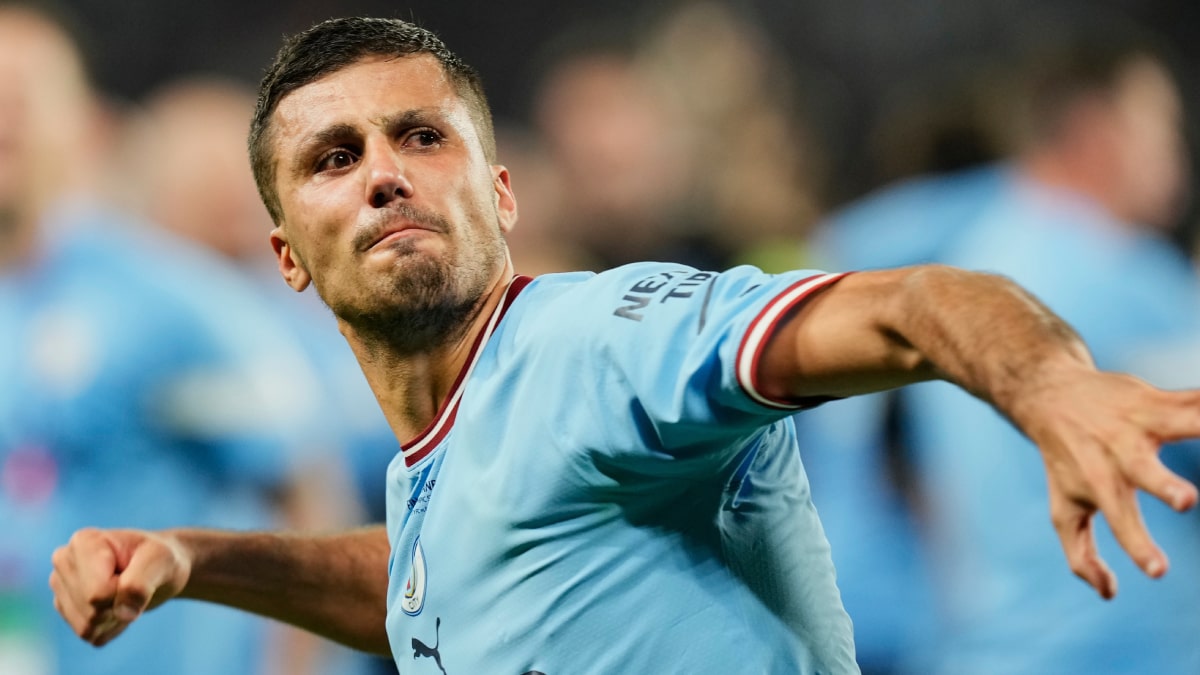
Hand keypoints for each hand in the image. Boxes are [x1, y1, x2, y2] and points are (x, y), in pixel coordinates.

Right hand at [49, 528, 191, 645]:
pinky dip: (110, 627)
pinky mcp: (65, 607)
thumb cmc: (159, 558)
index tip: (137, 571)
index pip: (97, 593)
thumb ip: (140, 583)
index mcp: (83, 542)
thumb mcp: (160, 560)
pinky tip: (118, 606)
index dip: (124, 592)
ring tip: (127, 594)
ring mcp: (61, 586)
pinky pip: (88, 634)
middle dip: (120, 605)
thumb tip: (123, 613)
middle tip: (134, 584)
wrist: (158, 568)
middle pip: (91, 611)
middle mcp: (64, 561)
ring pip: (86, 626)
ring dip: (116, 618)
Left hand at [1011, 368, 1199, 598]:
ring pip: (1183, 421)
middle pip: (1145, 472)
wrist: (1050, 396)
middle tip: (1187, 502)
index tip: (1158, 571)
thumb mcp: (1064, 510)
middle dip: (1166, 486)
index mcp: (1101, 484)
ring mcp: (1140, 422)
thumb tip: (1109, 593)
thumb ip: (1082, 554)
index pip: (1119, 522)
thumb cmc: (1065, 462)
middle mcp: (1119, 453)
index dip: (1138, 546)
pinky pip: (1196, 398)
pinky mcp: (1157, 398)